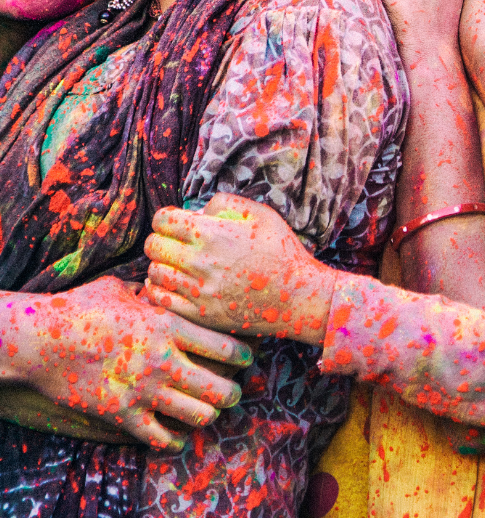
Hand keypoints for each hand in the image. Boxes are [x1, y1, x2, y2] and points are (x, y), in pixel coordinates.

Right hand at [13, 276, 250, 451]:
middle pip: (220, 387)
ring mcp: (143, 390)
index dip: (244, 354)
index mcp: (169, 326)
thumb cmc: (80, 308)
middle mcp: (163, 360)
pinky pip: (160, 438)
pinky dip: (174, 440)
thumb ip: (149, 292)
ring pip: (197, 415)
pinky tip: (177, 436)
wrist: (40, 340)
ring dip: (208, 416)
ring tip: (210, 412)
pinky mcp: (121, 415)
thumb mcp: (122, 289)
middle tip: (235, 392)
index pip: (225, 345)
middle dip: (233, 392)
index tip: (248, 358)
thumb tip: (159, 285)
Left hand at [144, 194, 337, 346]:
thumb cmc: (282, 251)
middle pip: (153, 245)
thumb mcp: (262, 214)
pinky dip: (160, 289)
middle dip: (161, 239)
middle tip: (174, 243)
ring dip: (162, 264)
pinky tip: (172, 283)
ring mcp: (198, 291)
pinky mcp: (199, 314)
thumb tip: (199, 210)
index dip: (167, 218)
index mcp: (212, 233)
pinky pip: (161, 299)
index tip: (176, 223)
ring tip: (176, 263)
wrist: (298, 296)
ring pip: (155, 272)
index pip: (163, 220)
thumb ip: (226, 203)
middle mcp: (200, 261)